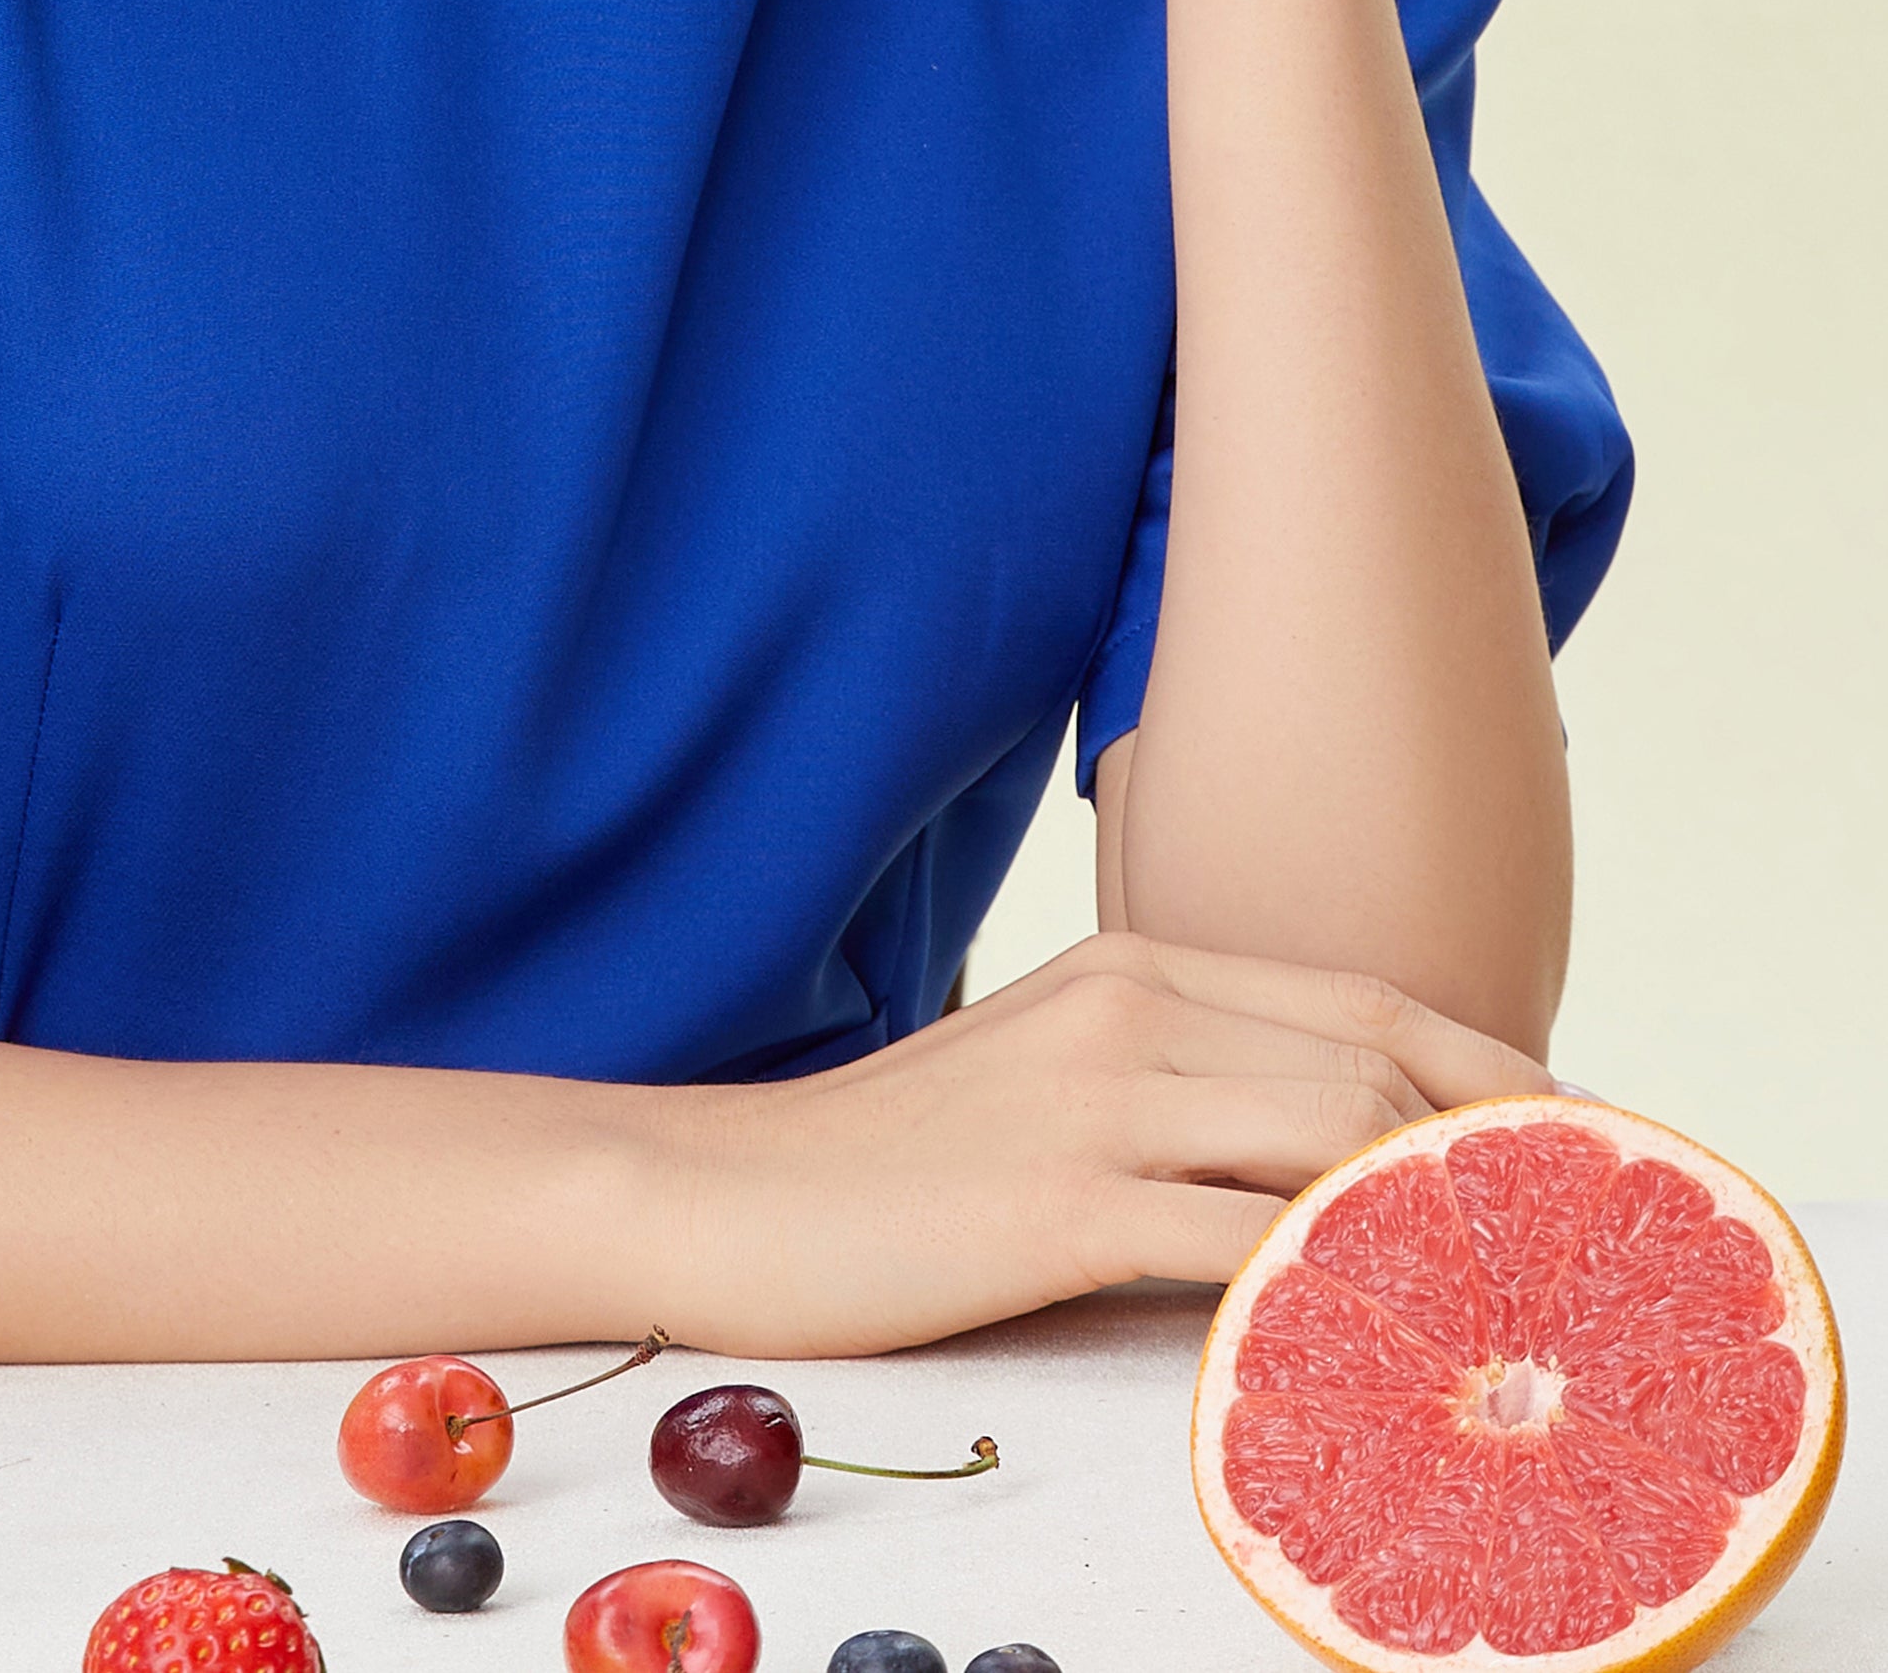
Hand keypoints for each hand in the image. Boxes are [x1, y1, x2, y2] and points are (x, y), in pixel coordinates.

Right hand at [645, 930, 1553, 1356]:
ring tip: (1506, 1298)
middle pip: (1376, 1059)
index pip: (1365, 1001)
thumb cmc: (893, 1161)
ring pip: (1330, 1136)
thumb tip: (1313, 1157)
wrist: (724, 1193)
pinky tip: (1375, 1337)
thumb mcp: (1047, 1077)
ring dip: (1437, 1220)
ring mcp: (1094, 1098)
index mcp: (1133, 962)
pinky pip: (1239, 1240)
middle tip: (1575, 1235)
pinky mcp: (1054, 1201)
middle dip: (1499, 1146)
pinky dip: (1330, 1286)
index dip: (1491, 1066)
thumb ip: (1173, 1085)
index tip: (1574, 1141)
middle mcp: (1129, 1005)